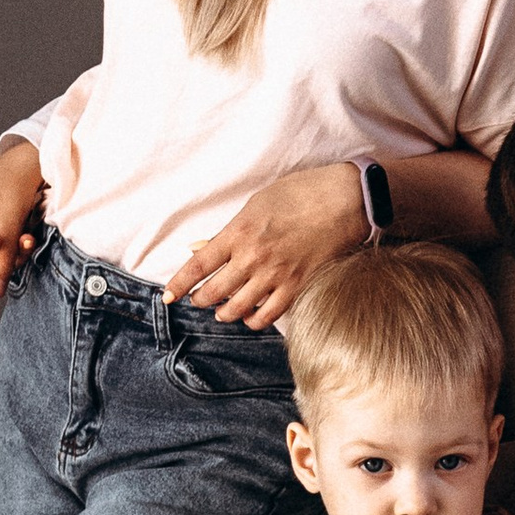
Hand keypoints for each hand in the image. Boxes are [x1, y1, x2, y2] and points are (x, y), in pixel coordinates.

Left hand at [164, 161, 364, 330]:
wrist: (344, 200)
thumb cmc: (300, 194)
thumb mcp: (257, 205)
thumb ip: (230, 232)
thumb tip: (203, 249)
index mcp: (239, 232)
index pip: (198, 266)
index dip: (179, 284)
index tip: (169, 296)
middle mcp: (253, 258)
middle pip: (213, 292)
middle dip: (201, 300)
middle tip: (199, 300)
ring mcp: (275, 275)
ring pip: (237, 309)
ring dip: (224, 313)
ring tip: (223, 310)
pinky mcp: (297, 287)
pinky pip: (268, 316)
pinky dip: (254, 320)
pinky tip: (251, 315)